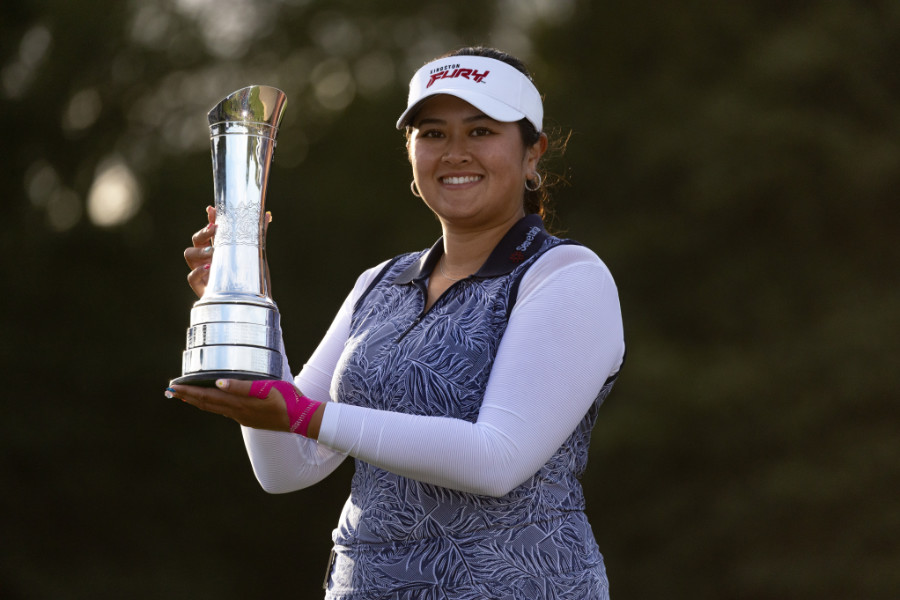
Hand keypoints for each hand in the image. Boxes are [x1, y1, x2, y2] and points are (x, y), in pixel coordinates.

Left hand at [167, 379, 290, 431]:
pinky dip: (212, 405)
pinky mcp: (249, 418)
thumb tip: (218, 384)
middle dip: (188, 397)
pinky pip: (224, 411)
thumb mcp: (266, 388)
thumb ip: (242, 386)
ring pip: (214, 408)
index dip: (189, 391)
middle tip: (171, 391)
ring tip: (186, 397)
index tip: (173, 387)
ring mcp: (243, 417)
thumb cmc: (287, 400)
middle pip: (206, 404)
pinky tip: (213, 402)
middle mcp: (237, 413)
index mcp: (239, 404)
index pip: (207, 397)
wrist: (302, 419)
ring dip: (198, 402)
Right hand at [183, 207, 272, 297]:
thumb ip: (258, 234)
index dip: (209, 219)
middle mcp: (207, 259)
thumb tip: (267, 215)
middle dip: (203, 233)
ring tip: (213, 253)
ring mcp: (203, 272)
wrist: (252, 302)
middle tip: (214, 229)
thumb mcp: (256, 253)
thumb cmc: (250, 277)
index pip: (209, 231)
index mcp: (218, 248)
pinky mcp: (202, 288)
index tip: (212, 209)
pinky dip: (198, 271)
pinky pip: (191, 278)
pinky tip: (209, 269)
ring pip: (189, 254)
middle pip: (196, 240)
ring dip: (200, 251)